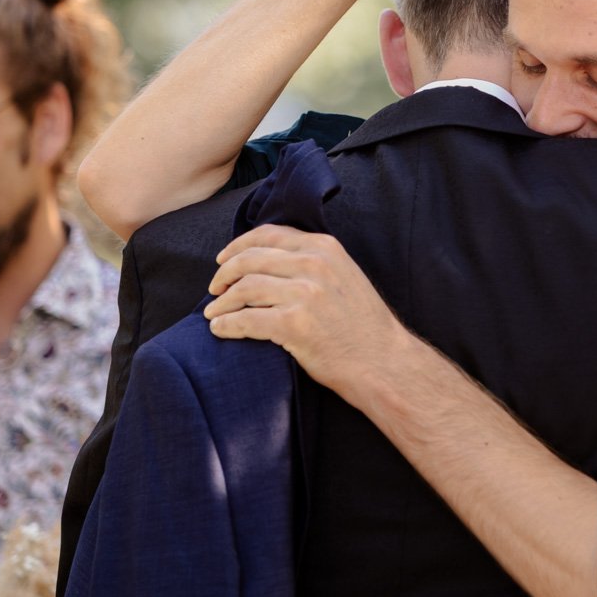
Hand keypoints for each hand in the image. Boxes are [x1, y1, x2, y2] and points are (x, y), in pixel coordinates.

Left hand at [203, 224, 418, 394]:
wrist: (383, 362)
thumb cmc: (363, 325)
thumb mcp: (345, 276)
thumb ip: (314, 261)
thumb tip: (269, 260)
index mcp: (325, 248)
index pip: (269, 235)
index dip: (239, 246)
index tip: (224, 260)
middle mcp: (314, 264)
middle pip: (250, 259)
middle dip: (224, 274)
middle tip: (215, 290)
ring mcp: (305, 294)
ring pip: (244, 288)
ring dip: (221, 302)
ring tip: (213, 313)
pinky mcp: (294, 324)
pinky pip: (246, 320)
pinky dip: (226, 324)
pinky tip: (219, 329)